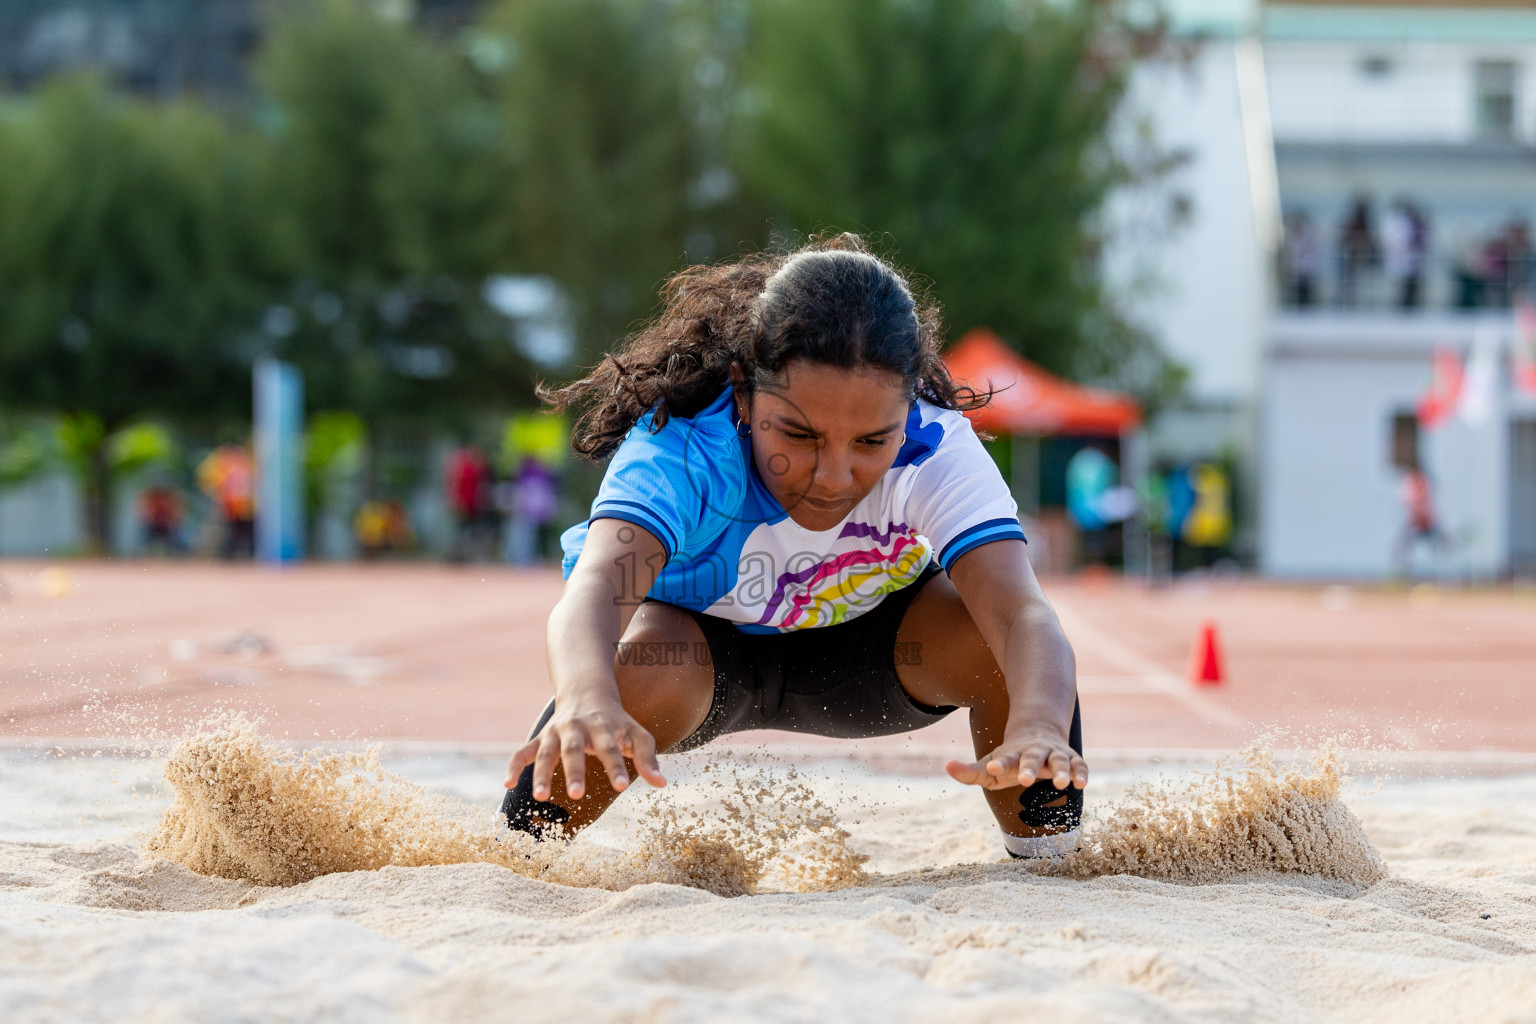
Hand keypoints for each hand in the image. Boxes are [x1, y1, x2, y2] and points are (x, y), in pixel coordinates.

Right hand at [504, 701, 666, 800]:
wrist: (587, 691)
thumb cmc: (617, 721)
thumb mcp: (637, 734)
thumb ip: (647, 758)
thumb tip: (662, 784)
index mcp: (603, 726)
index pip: (610, 748)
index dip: (615, 766)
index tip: (620, 786)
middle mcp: (577, 728)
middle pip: (574, 749)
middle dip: (574, 771)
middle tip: (578, 795)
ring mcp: (556, 732)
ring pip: (546, 752)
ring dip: (542, 773)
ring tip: (542, 797)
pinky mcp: (541, 738)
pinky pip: (523, 751)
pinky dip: (514, 766)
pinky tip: (507, 785)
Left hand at [945, 727, 1087, 790]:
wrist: (1039, 731)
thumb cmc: (1010, 756)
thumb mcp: (990, 764)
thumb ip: (969, 772)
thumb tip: (947, 767)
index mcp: (1013, 754)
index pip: (1004, 759)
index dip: (999, 764)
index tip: (993, 768)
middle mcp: (1034, 752)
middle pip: (1032, 758)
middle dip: (1028, 768)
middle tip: (1025, 780)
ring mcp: (1054, 754)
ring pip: (1058, 760)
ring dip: (1059, 770)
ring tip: (1060, 784)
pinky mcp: (1071, 758)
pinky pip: (1079, 765)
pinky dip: (1081, 772)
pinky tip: (1081, 784)